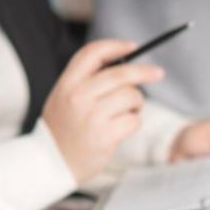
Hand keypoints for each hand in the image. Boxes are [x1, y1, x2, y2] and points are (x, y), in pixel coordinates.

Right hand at [41, 39, 162, 184]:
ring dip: (136, 103)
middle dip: (144, 72)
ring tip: (126, 111)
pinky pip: (133, 120)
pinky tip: (121, 127)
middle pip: (120, 73)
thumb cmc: (63, 128)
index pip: (92, 53)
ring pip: (131, 96)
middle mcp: (78, 97)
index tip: (133, 47)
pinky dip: (133, 122)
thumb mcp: (63, 97)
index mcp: (67, 84)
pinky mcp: (104, 135)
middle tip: (158, 73)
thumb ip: (85, 80)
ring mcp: (91, 116)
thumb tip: (123, 62)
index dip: (115, 46)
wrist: (50, 162)